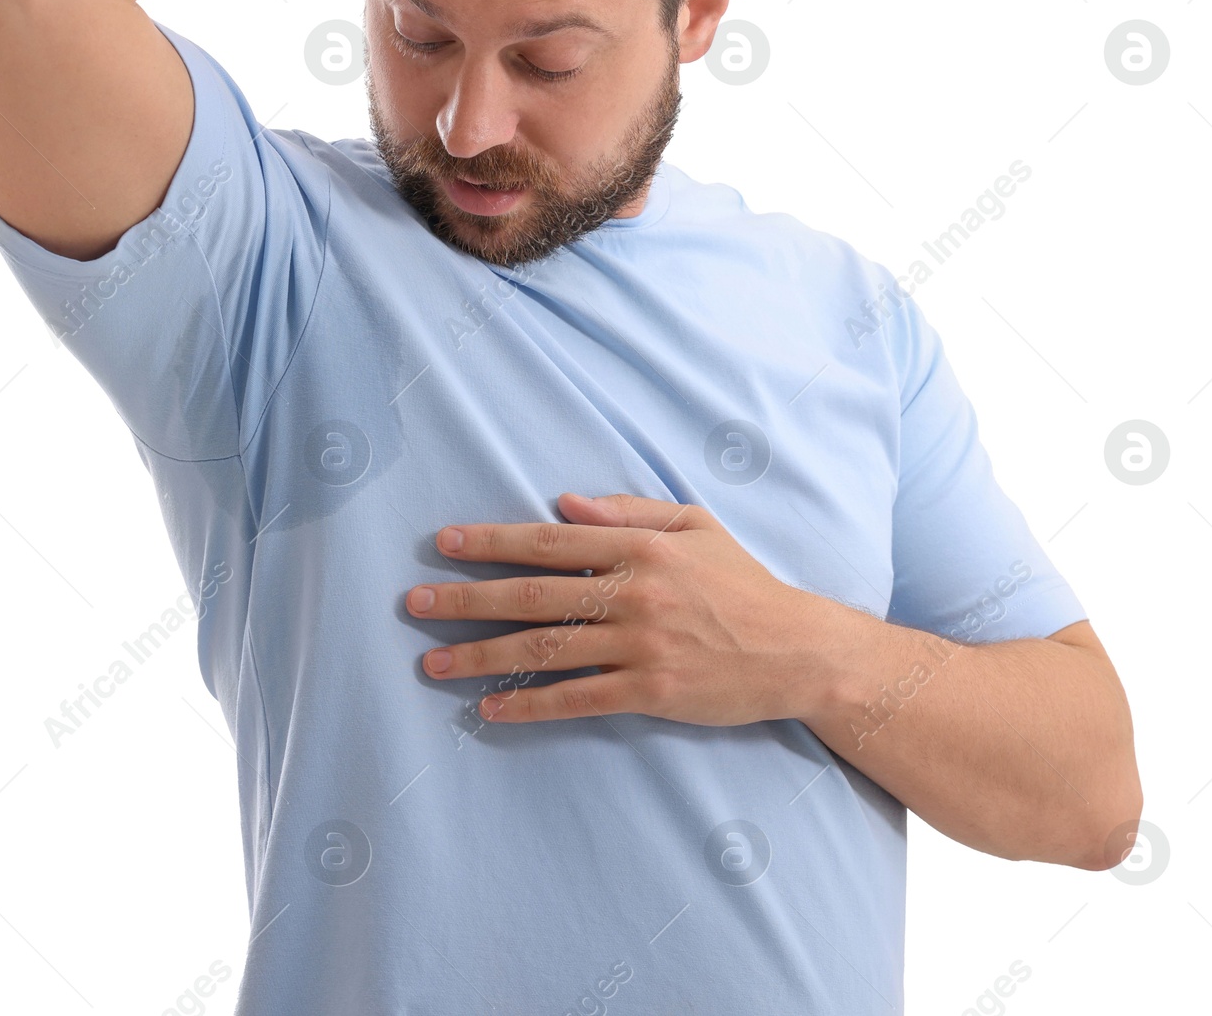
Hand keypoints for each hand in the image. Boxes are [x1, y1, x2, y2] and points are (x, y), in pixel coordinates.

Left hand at [405, 492, 829, 725]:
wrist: (797, 649)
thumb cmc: (743, 583)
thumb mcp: (694, 526)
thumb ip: (629, 511)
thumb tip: (564, 504)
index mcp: (641, 547)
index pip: (551, 541)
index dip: (492, 541)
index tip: (444, 543)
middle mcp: (635, 593)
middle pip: (534, 594)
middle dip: (466, 599)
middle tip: (414, 603)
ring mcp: (642, 646)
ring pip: (546, 649)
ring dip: (483, 656)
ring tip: (432, 662)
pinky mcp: (651, 692)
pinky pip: (577, 699)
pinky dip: (530, 704)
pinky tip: (490, 708)